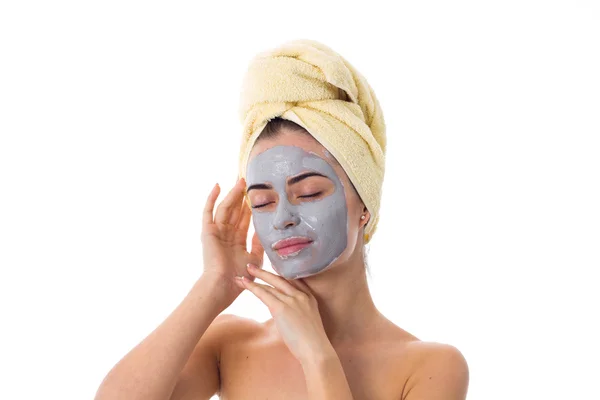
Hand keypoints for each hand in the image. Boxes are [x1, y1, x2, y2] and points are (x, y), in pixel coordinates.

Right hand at [201, 177, 264, 308]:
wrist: (223, 286)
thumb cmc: (239, 277)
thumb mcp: (255, 258)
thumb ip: (259, 244)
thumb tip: (265, 230)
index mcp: (236, 241)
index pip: (244, 219)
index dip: (250, 207)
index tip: (257, 194)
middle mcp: (226, 234)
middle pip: (235, 210)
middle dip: (242, 196)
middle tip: (249, 181)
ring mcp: (216, 232)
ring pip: (225, 208)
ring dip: (233, 194)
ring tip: (241, 181)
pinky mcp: (208, 231)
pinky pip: (209, 211)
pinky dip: (212, 198)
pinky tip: (218, 185)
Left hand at [235, 263, 332, 364]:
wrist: (316, 350)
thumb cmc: (311, 343)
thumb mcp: (307, 321)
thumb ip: (296, 313)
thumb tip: (283, 315)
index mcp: (309, 297)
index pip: (293, 280)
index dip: (280, 274)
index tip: (271, 268)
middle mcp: (301, 295)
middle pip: (280, 279)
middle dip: (264, 273)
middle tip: (252, 267)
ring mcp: (292, 300)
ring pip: (270, 285)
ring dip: (255, 278)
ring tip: (243, 274)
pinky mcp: (282, 308)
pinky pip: (264, 294)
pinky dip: (252, 287)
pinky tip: (244, 283)